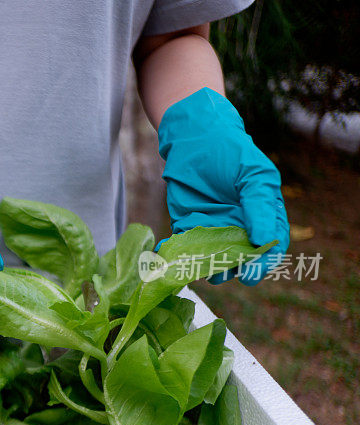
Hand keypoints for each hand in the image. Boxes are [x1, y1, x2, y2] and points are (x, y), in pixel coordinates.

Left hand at [157, 88, 289, 285]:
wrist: (194, 137)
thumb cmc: (231, 152)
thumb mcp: (253, 175)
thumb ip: (259, 206)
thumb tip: (264, 241)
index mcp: (263, 216)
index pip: (269, 247)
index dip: (263, 263)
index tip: (252, 274)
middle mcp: (240, 227)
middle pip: (240, 259)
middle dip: (232, 270)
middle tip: (221, 274)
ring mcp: (213, 229)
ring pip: (212, 258)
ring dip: (205, 267)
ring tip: (198, 269)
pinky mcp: (187, 226)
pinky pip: (184, 247)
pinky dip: (176, 254)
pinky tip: (169, 254)